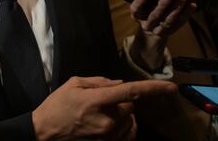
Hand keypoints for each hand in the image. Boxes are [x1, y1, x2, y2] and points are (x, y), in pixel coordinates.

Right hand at [32, 76, 176, 140]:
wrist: (44, 132)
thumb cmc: (57, 106)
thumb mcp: (74, 83)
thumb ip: (99, 81)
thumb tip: (120, 84)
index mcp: (97, 101)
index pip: (131, 91)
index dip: (154, 88)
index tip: (172, 87)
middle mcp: (106, 120)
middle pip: (130, 106)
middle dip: (120, 101)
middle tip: (100, 101)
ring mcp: (108, 136)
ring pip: (129, 120)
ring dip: (122, 115)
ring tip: (101, 114)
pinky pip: (128, 134)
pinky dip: (125, 127)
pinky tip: (112, 124)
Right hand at [130, 0, 195, 70]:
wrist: (151, 30)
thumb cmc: (147, 11)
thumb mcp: (144, 6)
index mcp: (137, 16)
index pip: (135, 10)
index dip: (139, 3)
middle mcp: (146, 25)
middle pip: (155, 15)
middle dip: (163, 4)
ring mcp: (158, 30)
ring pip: (168, 20)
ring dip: (176, 9)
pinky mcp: (169, 32)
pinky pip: (179, 23)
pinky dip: (187, 14)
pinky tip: (192, 5)